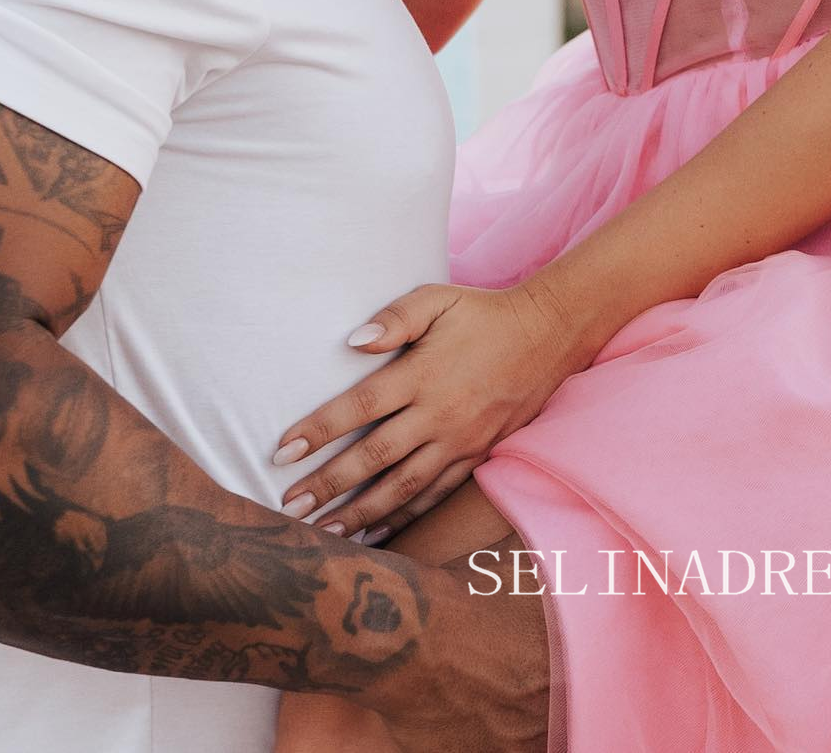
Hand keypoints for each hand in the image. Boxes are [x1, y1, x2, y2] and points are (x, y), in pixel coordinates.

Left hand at [272, 279, 584, 539]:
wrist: (547, 335)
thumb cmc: (482, 313)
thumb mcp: (438, 298)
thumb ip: (395, 317)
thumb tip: (353, 342)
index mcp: (422, 374)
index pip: (359, 408)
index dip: (318, 431)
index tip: (282, 451)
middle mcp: (438, 414)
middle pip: (373, 457)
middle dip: (327, 484)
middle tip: (288, 508)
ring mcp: (460, 441)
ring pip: (402, 487)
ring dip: (360, 512)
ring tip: (324, 531)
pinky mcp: (477, 456)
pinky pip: (435, 494)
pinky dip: (405, 517)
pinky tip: (377, 530)